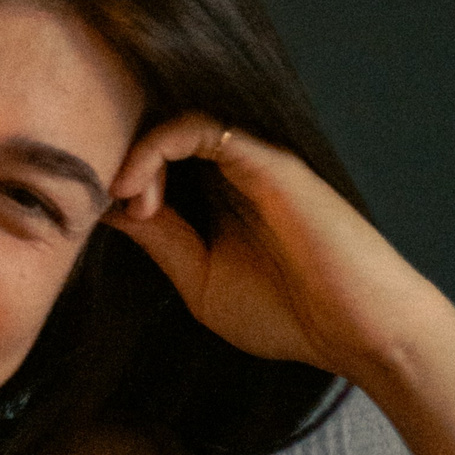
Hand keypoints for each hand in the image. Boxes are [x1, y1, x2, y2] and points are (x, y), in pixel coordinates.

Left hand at [101, 116, 454, 389]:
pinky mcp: (264, 157)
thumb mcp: (199, 280)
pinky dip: (154, 148)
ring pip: (169, 124)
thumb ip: (158, 239)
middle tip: (103, 203)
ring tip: (126, 200)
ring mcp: (248, 159)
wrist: (360, 331)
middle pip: (153, 134)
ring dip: (132, 156)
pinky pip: (196, 127)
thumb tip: (105, 206)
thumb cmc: (290, 314)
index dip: (110, 180)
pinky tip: (135, 190)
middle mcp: (230, 170)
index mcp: (215, 197)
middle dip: (114, 159)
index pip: (148, 161)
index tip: (94, 219)